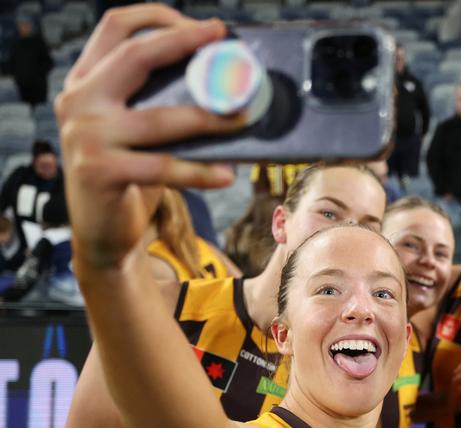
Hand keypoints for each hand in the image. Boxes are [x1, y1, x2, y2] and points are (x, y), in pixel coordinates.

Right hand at [56, 6, 239, 270]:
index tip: (209, 28)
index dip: (161, 18)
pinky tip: (228, 175)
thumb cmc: (131, 175)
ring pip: (158, 117)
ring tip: (243, 119)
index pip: (116, 27)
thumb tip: (227, 85)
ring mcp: (86, 135)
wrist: (103, 233)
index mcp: (86, 80)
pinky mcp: (99, 171)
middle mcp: (79, 101)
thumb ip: (159, 102)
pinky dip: (199, 172)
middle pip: (135, 56)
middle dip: (185, 45)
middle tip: (229, 51)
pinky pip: (162, 166)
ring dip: (207, 117)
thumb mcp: (135, 130)